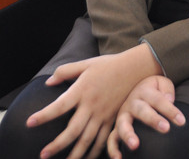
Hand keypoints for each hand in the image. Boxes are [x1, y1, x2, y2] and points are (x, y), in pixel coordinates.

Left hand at [26, 44, 160, 158]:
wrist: (134, 68)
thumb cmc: (108, 65)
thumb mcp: (86, 64)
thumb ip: (65, 72)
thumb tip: (48, 83)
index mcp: (82, 90)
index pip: (59, 106)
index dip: (44, 115)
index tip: (29, 123)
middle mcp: (92, 105)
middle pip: (73, 130)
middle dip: (57, 145)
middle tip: (43, 155)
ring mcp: (103, 114)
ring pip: (87, 140)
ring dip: (75, 155)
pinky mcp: (113, 119)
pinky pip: (103, 140)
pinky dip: (95, 152)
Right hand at [107, 76, 185, 158]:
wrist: (139, 88)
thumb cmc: (154, 90)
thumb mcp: (162, 83)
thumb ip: (167, 90)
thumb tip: (169, 100)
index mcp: (145, 91)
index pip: (159, 100)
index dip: (170, 110)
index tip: (182, 121)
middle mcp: (132, 103)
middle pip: (142, 110)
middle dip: (153, 119)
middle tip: (166, 128)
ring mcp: (123, 115)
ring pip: (122, 124)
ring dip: (128, 134)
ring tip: (135, 145)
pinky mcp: (117, 127)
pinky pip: (112, 138)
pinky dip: (113, 149)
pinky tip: (118, 158)